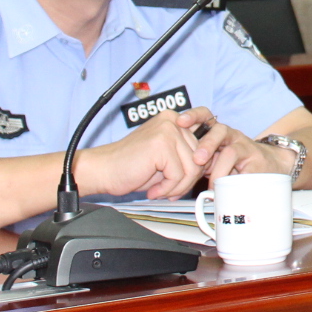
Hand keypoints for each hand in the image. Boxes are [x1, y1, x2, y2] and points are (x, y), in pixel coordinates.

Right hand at [74, 108, 204, 200]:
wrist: (102, 170)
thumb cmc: (129, 167)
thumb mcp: (164, 159)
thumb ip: (185, 157)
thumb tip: (209, 165)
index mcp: (174, 120)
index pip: (203, 145)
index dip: (197, 167)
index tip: (184, 181)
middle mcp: (173, 121)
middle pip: (200, 157)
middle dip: (186, 180)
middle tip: (168, 191)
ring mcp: (168, 131)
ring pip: (192, 168)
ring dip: (178, 187)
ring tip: (160, 191)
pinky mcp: (161, 144)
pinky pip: (179, 174)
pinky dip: (168, 188)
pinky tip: (153, 191)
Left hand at [174, 107, 284, 179]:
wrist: (270, 166)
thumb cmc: (236, 165)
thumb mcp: (213, 162)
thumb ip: (196, 164)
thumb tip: (167, 180)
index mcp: (217, 133)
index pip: (205, 116)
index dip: (192, 116)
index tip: (179, 121)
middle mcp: (230, 135)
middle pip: (218, 129)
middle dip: (206, 142)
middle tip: (197, 158)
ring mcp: (242, 145)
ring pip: (230, 147)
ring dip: (217, 161)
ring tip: (209, 175)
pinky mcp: (253, 158)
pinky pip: (242, 167)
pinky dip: (229, 175)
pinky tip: (222, 185)